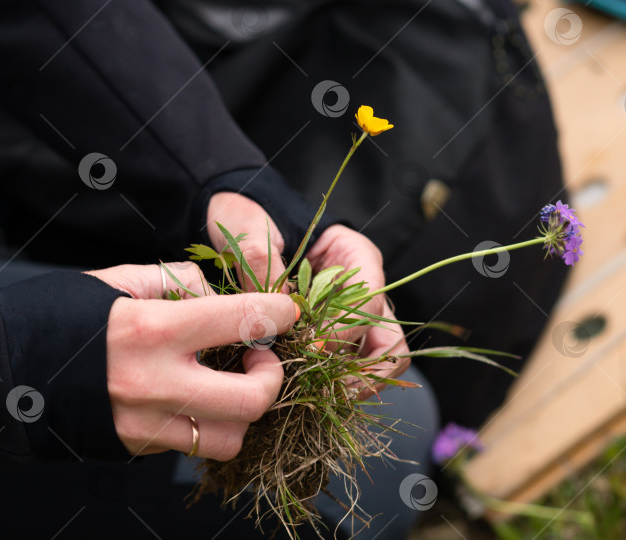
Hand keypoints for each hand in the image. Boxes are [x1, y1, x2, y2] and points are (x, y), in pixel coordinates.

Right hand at [85, 263, 297, 458]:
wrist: (6, 366)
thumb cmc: (65, 315)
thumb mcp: (122, 279)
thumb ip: (179, 281)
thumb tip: (219, 296)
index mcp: (154, 329)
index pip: (244, 320)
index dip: (279, 313)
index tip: (285, 311)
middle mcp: (155, 382)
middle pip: (252, 400)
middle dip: (274, 377)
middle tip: (261, 357)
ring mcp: (146, 423)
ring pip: (230, 439)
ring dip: (244, 411)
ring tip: (231, 384)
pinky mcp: (137, 446)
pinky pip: (194, 445)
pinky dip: (208, 423)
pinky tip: (197, 398)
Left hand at [206, 192, 408, 395]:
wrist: (236, 223)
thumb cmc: (250, 217)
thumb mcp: (250, 229)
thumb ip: (261, 262)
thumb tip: (270, 314)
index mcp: (355, 257)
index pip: (371, 301)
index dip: (346, 331)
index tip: (311, 348)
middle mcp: (363, 290)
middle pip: (389, 340)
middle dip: (365, 372)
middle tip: (327, 390)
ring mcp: (350, 317)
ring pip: (377, 363)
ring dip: (355, 386)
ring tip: (320, 400)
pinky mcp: (330, 339)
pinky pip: (346, 370)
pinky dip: (332, 386)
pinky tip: (303, 395)